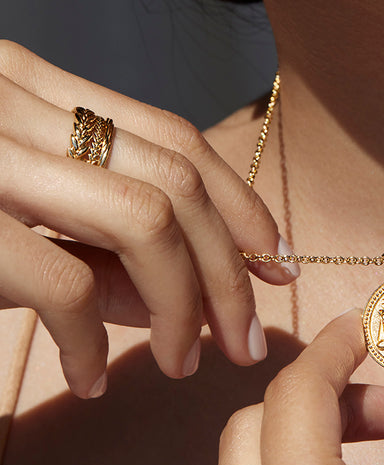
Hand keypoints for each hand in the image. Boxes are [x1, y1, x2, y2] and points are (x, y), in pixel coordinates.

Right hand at [0, 41, 297, 397]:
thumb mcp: (13, 205)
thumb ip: (95, 239)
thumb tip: (186, 293)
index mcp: (32, 86)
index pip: (178, 141)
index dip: (244, 205)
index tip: (276, 263)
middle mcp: (9, 101)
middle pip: (179, 181)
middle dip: (232, 268)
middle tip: (244, 338)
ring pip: (147, 218)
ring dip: (186, 303)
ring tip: (186, 361)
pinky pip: (62, 282)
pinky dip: (91, 343)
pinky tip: (92, 377)